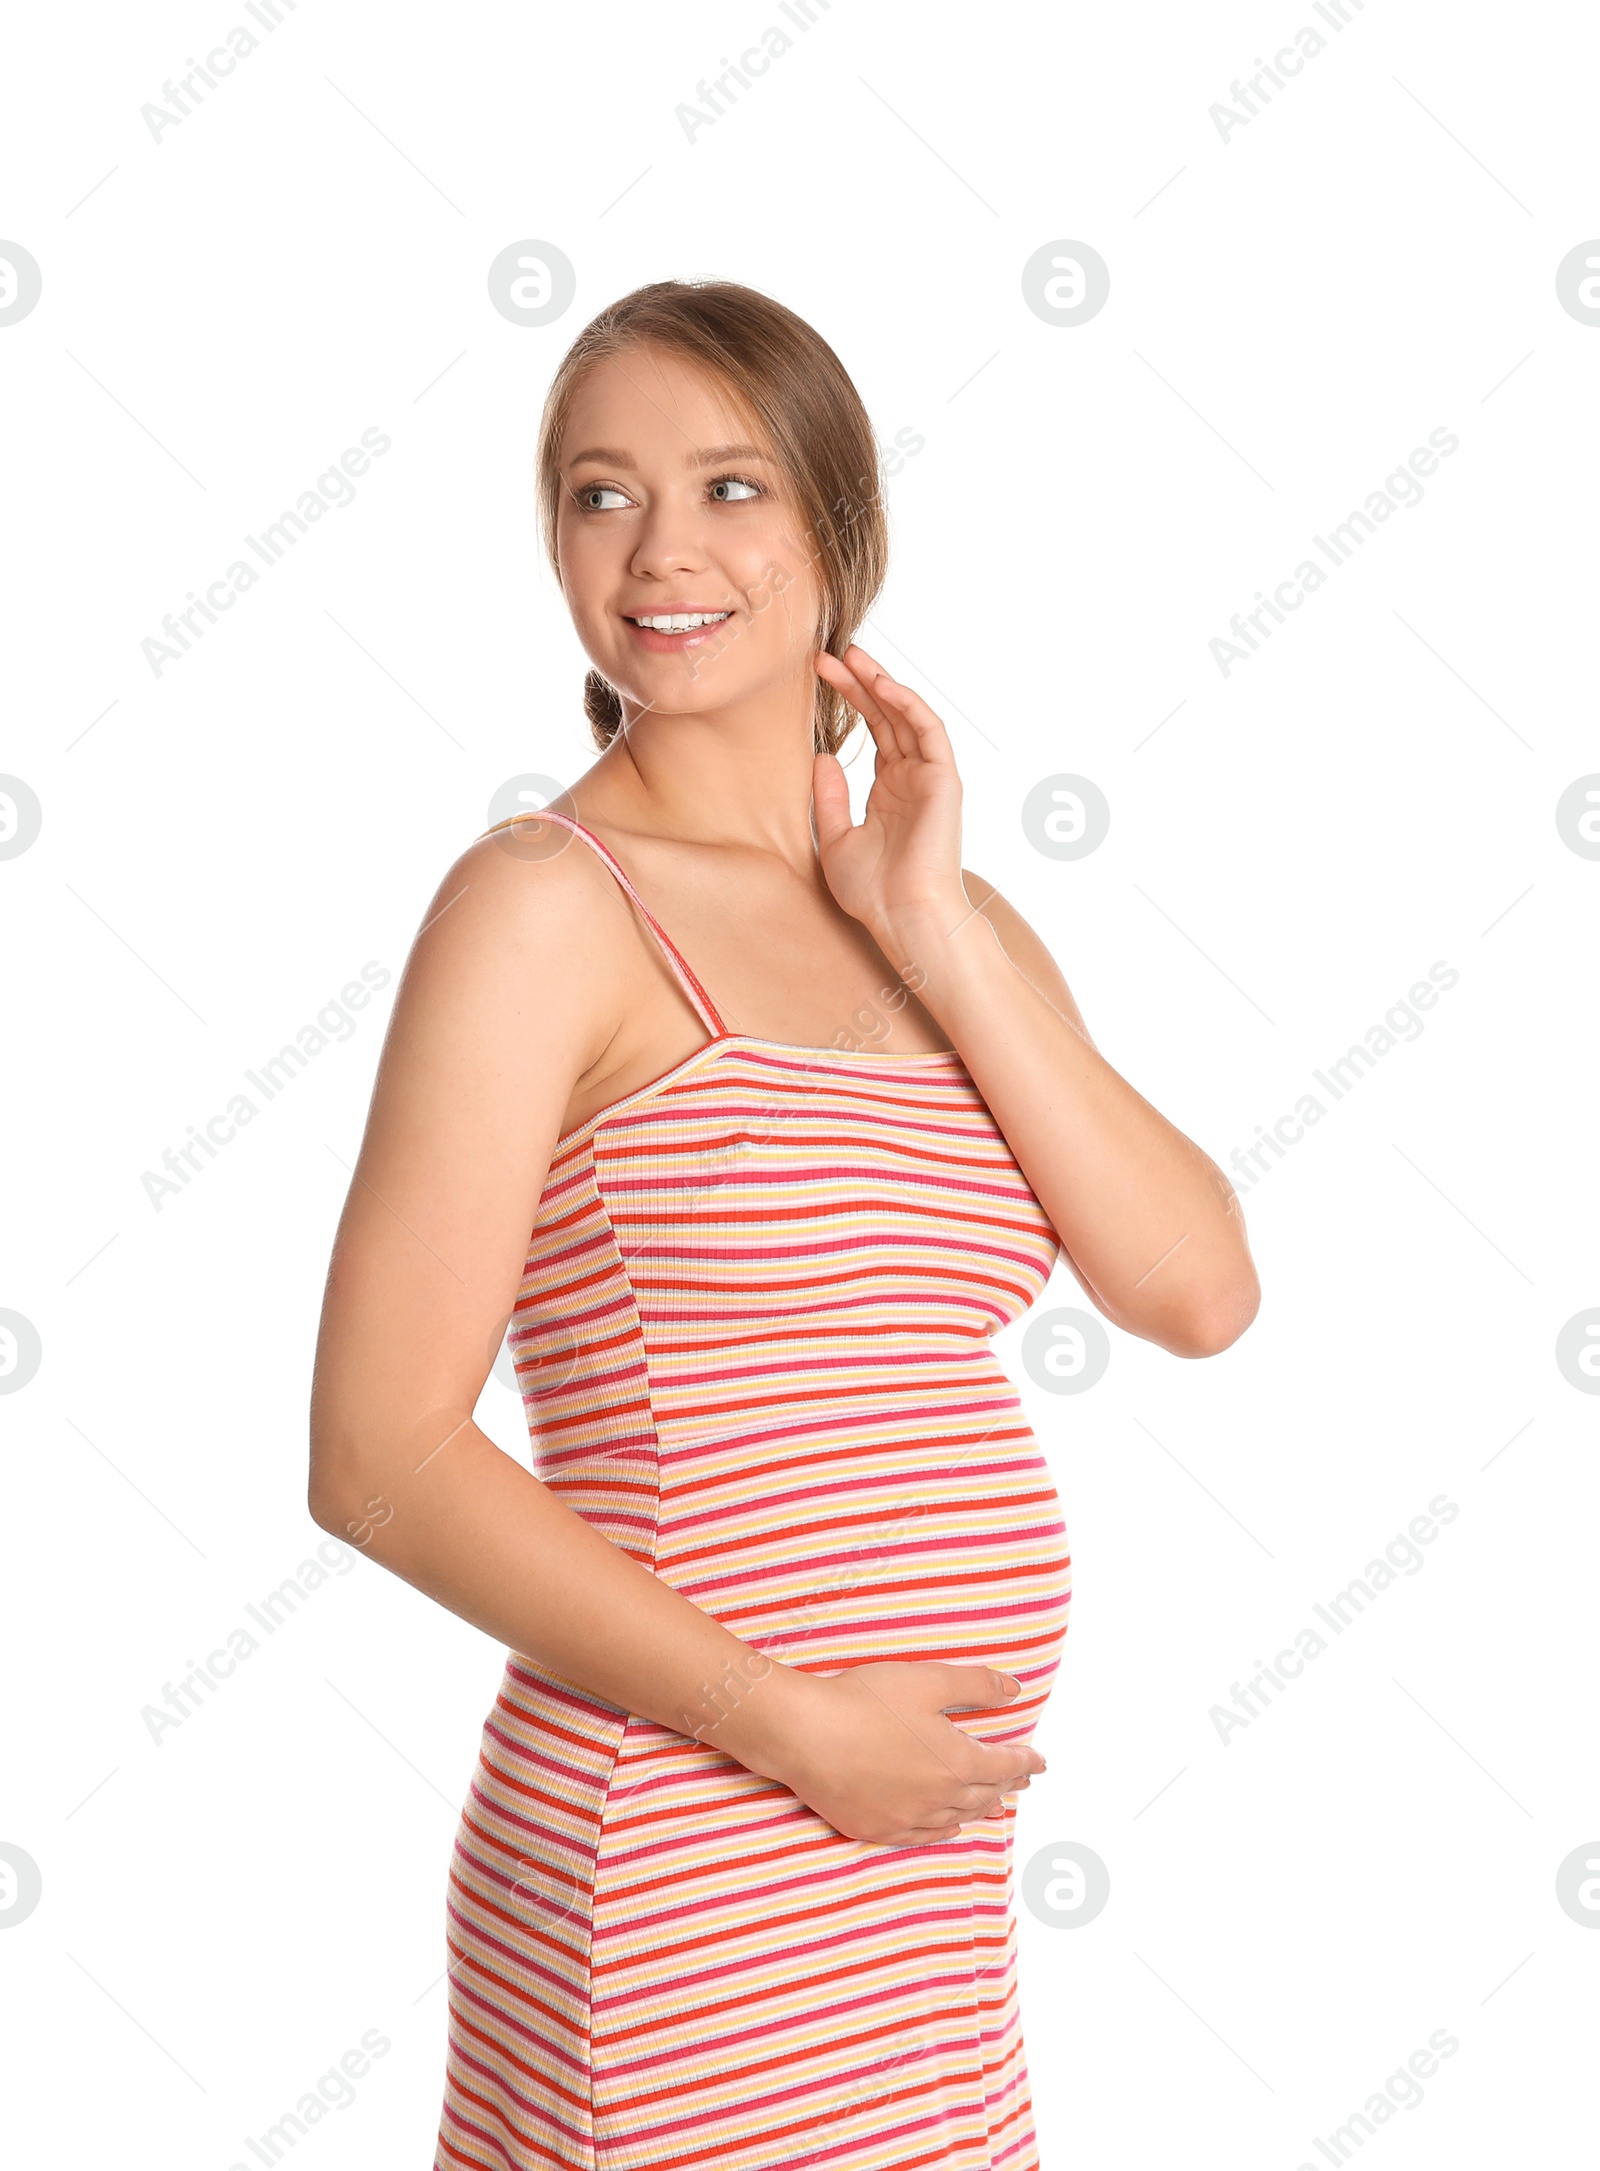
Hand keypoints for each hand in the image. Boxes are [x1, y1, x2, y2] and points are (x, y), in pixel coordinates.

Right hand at [759, 1660, 1047, 1847]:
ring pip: (955, 1818)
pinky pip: (921, 1836)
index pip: (1003, 1765)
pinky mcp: (874, 1827)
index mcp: (956, 1763)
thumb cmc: (866, 1702)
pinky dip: (944, 1831)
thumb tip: (1015, 1690)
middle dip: (1006, 1785)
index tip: (1039, 1763)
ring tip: (995, 1805)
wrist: (805, 1734)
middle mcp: (937, 1798)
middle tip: (1022, 1781)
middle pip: (983, 1795)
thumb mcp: (929, 1680)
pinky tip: (950, 1828)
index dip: (1024, 1762)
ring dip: (979, 1809)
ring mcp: (905, 1818)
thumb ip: (976, 1685)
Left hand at [812, 644, 966, 952]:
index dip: (849, 698)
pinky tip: (881, 685)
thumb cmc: (873, 892)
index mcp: (890, 790)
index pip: (873, 730)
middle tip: (829, 655)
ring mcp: (929, 778)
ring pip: (907, 717)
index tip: (819, 674)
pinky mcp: (944, 781)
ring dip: (881, 684)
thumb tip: (822, 757)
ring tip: (851, 657)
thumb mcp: (836, 839)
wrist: (903, 917)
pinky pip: (929, 732)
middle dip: (860, 682)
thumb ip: (829, 798)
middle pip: (887, 716)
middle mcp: (912, 778)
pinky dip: (908, 705)